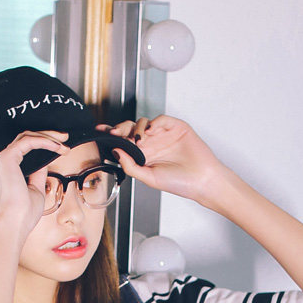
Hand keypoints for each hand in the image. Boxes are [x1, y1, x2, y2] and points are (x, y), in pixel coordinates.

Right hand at [0, 130, 67, 244]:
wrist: (15, 223)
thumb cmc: (24, 213)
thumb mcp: (36, 189)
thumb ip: (38, 173)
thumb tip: (46, 161)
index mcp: (7, 170)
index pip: (24, 148)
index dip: (44, 144)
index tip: (61, 147)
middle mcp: (3, 162)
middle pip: (25, 138)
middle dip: (47, 135)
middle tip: (65, 138)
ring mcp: (3, 159)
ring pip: (26, 136)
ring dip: (47, 137)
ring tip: (63, 142)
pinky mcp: (7, 158)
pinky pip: (28, 141)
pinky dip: (44, 141)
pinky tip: (57, 146)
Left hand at [97, 116, 227, 204]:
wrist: (202, 181)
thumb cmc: (179, 183)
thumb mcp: (148, 177)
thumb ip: (131, 166)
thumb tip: (116, 152)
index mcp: (144, 155)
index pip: (124, 141)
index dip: (112, 135)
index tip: (100, 131)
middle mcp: (152, 143)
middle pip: (130, 129)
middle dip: (120, 129)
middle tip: (115, 134)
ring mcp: (164, 134)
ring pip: (143, 122)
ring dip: (136, 128)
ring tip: (137, 140)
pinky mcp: (176, 127)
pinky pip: (161, 119)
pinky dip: (154, 122)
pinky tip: (150, 130)